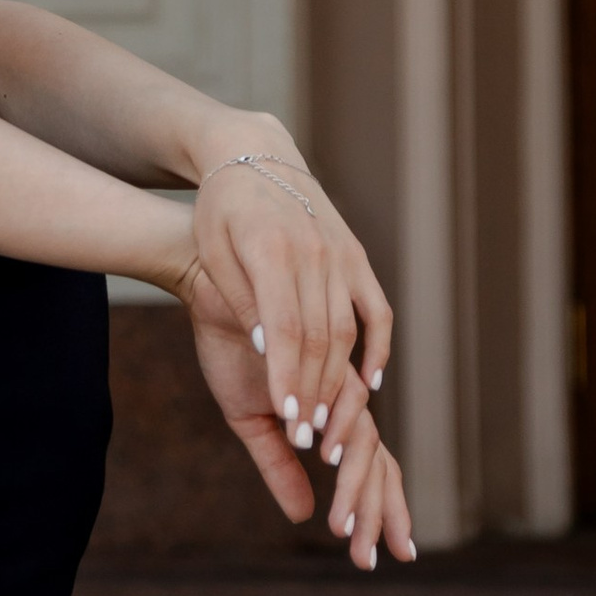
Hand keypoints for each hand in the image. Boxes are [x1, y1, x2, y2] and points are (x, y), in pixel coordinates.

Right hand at [180, 248, 414, 570]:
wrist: (211, 287)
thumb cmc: (233, 346)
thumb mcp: (251, 420)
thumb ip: (278, 465)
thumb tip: (302, 513)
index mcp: (335, 411)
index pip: (370, 468)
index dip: (378, 511)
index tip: (372, 558)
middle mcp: (345, 394)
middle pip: (380, 462)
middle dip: (381, 512)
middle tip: (372, 560)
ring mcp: (336, 373)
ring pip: (365, 440)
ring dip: (355, 486)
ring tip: (343, 526)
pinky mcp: (321, 352)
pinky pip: (338, 402)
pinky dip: (333, 434)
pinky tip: (321, 460)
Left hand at [189, 147, 392, 466]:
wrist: (255, 155)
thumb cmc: (221, 210)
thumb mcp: (215, 250)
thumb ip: (242, 298)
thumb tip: (269, 350)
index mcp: (273, 250)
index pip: (287, 328)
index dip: (290, 377)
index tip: (289, 420)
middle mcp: (316, 253)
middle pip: (321, 338)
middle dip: (315, 393)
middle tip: (308, 440)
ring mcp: (342, 254)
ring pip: (349, 330)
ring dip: (341, 381)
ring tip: (329, 425)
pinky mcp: (355, 256)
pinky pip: (377, 309)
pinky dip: (380, 347)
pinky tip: (372, 383)